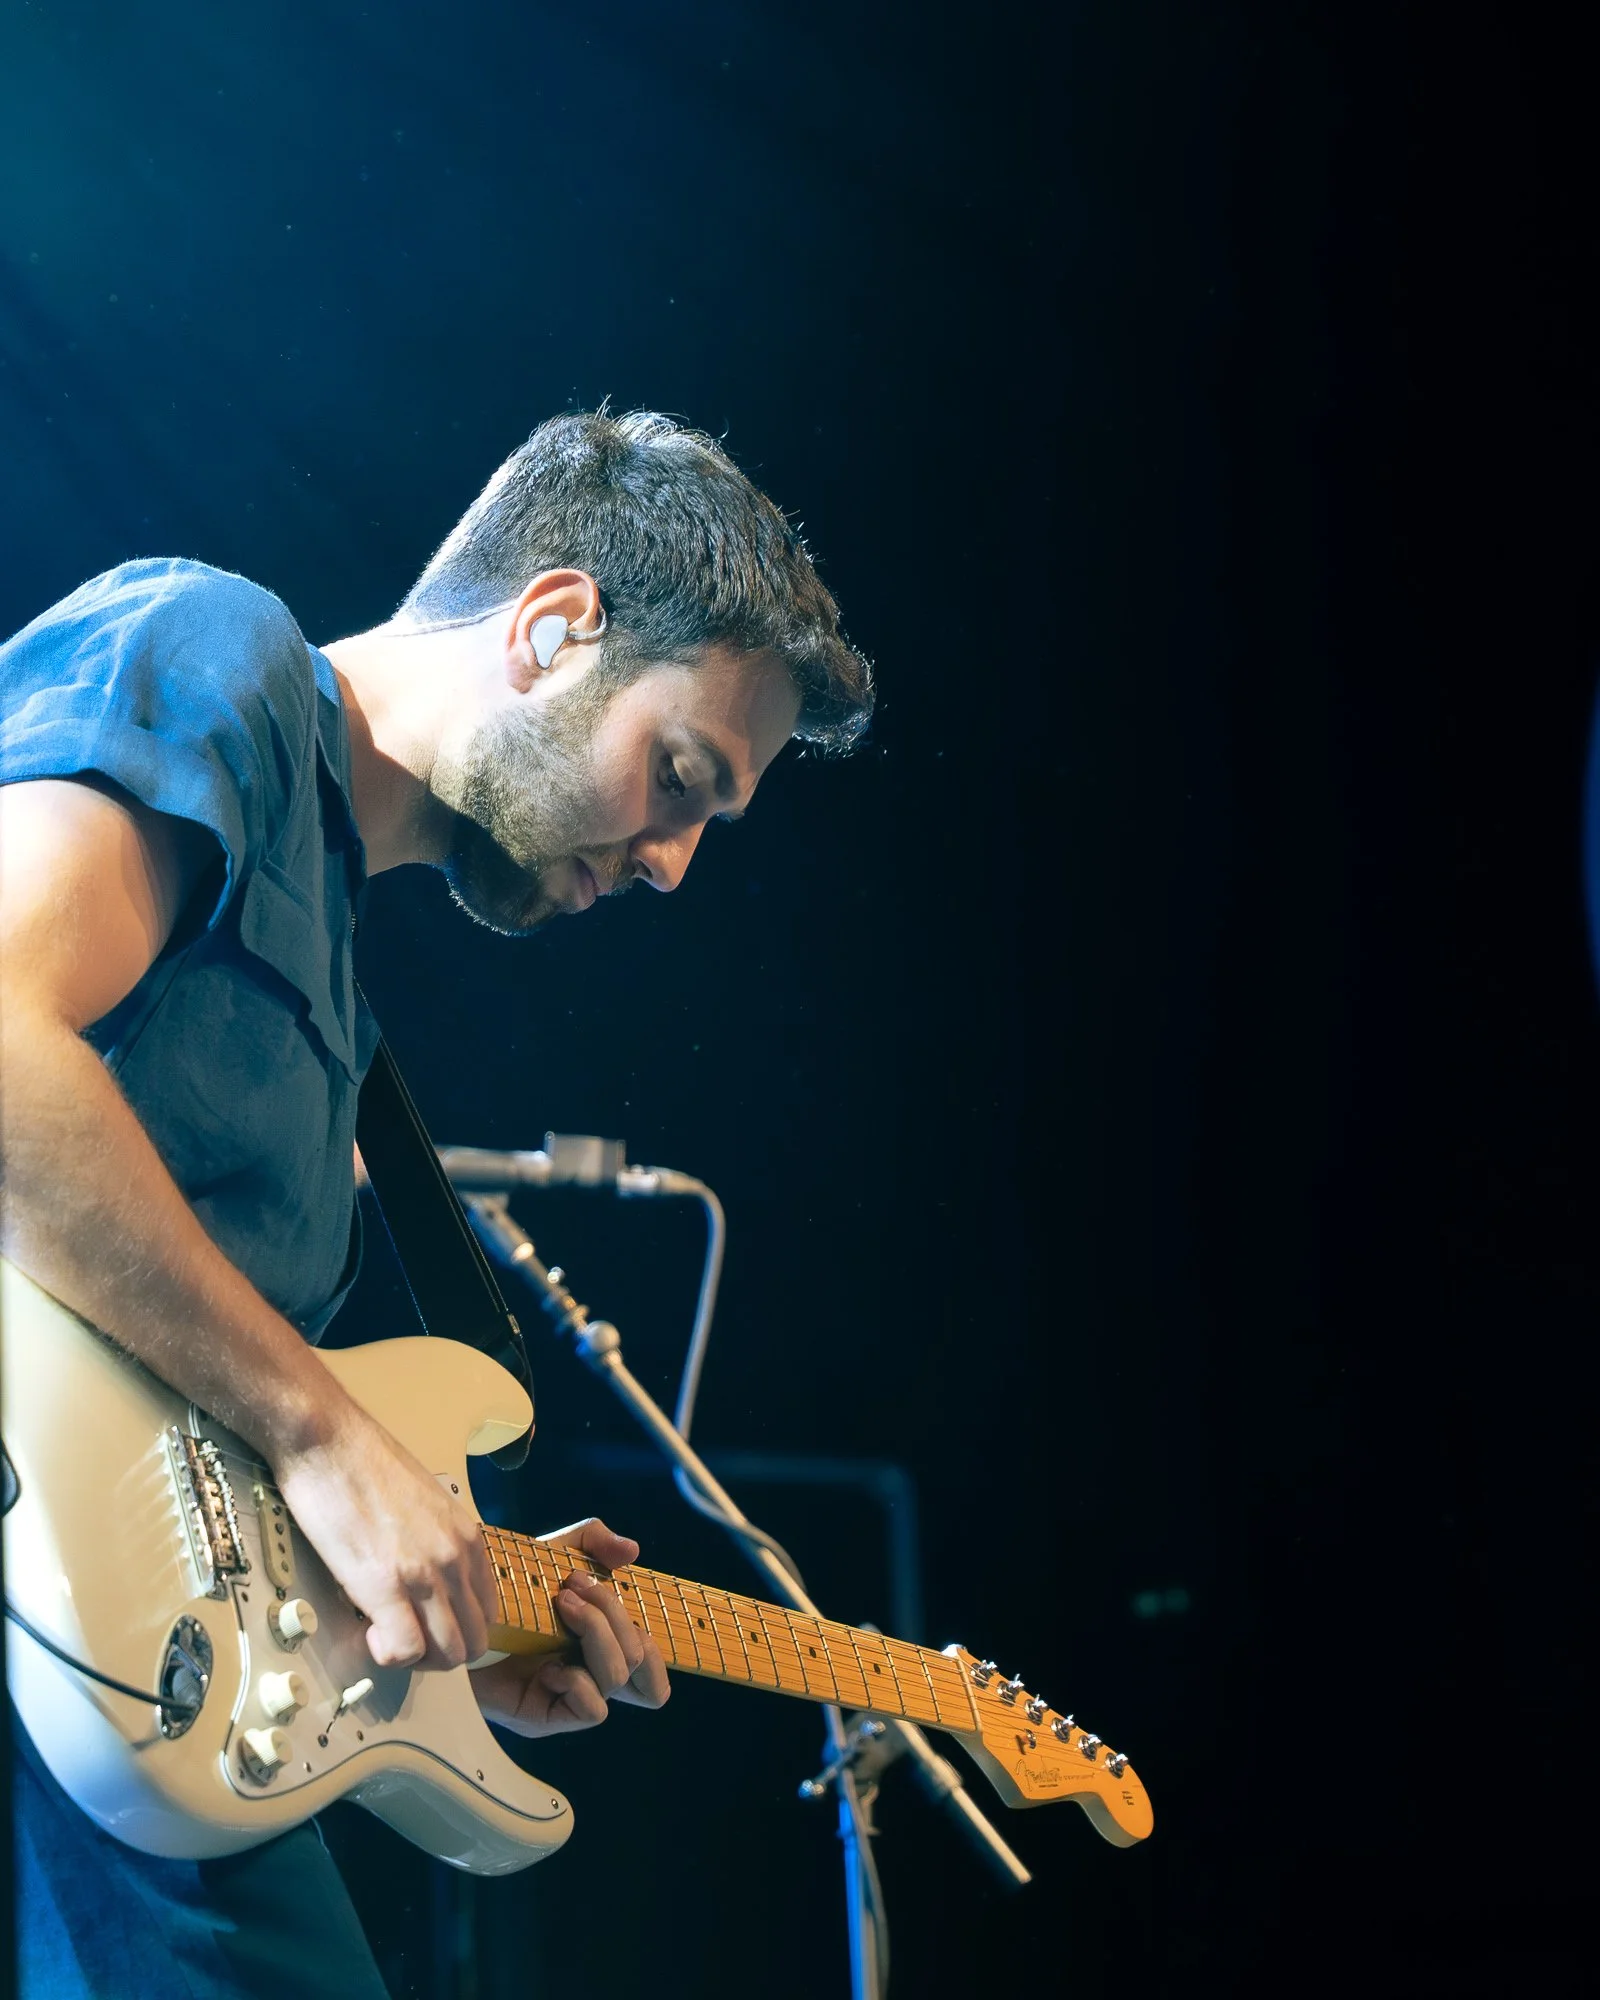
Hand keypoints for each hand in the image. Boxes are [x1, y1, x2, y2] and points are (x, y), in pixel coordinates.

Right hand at [274, 1402, 498, 1672]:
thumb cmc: (367, 1468)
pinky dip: (390, 1656)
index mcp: (469, 1539)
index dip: (457, 1631)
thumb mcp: (427, 1507)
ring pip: (448, 1653)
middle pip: (474, 1641)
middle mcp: (457, 1558)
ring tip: (385, 1638)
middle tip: (403, 1640)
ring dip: (417, 1660)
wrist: (328, 1443)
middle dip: (440, 1655)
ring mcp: (425, 1573)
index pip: (488, 1612)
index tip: (426, 1628)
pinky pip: (406, 1650)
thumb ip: (438, 1546)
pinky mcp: (385, 1584)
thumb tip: (428, 1586)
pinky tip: (369, 1634)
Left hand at [471, 1518, 670, 1736]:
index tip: (625, 1599)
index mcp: (598, 1648)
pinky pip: (592, 1710)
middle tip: (573, 1587)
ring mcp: (569, 1698)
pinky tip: (545, 1662)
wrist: (453, 1615)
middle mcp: (589, 1676)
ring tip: (560, 1607)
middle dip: (613, 1613)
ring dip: (595, 1633)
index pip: (653, 1673)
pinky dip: (576, 1678)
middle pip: (641, 1660)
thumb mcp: (552, 1555)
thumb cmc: (505, 1591)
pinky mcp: (544, 1717)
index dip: (657, 1649)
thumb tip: (632, 1552)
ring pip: (618, 1677)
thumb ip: (593, 1542)